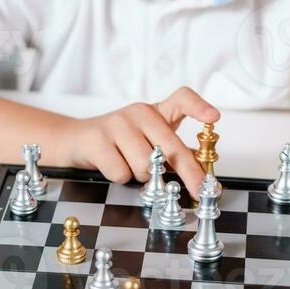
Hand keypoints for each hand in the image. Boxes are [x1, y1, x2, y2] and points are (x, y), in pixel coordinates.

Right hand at [56, 86, 219, 197]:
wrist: (75, 140)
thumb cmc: (117, 142)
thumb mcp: (147, 138)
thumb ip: (172, 150)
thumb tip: (201, 168)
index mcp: (154, 112)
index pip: (181, 98)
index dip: (199, 107)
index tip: (214, 118)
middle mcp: (138, 113)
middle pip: (171, 148)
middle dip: (188, 174)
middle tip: (199, 189)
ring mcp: (117, 124)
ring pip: (146, 166)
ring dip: (141, 176)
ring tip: (128, 164)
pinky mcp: (98, 139)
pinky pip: (122, 173)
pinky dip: (120, 178)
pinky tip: (111, 164)